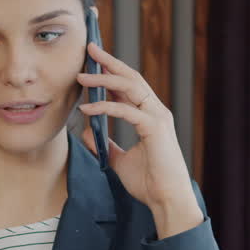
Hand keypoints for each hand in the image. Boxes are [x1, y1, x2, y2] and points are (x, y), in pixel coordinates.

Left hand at [77, 42, 203, 236]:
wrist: (166, 201)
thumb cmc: (149, 183)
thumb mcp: (119, 160)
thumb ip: (104, 144)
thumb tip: (86, 131)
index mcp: (149, 117)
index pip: (129, 86)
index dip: (111, 71)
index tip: (93, 61)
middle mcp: (155, 112)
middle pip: (131, 78)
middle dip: (109, 62)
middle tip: (90, 49)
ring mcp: (157, 118)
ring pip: (130, 87)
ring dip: (104, 79)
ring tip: (82, 76)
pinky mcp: (154, 128)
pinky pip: (126, 110)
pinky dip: (105, 106)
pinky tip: (87, 108)